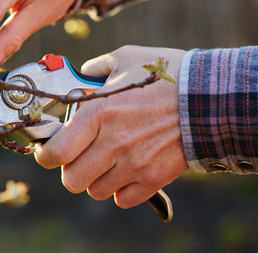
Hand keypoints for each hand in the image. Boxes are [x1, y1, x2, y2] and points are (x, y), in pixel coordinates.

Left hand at [34, 46, 188, 208]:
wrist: (211, 97)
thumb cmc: (167, 74)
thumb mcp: (126, 58)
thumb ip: (96, 68)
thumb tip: (82, 74)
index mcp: (98, 113)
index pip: (55, 153)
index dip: (46, 156)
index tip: (50, 151)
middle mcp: (112, 143)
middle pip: (72, 180)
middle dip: (71, 169)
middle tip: (80, 156)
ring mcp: (134, 164)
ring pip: (96, 191)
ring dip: (96, 179)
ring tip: (107, 161)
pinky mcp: (154, 178)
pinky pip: (123, 199)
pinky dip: (121, 190)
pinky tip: (127, 170)